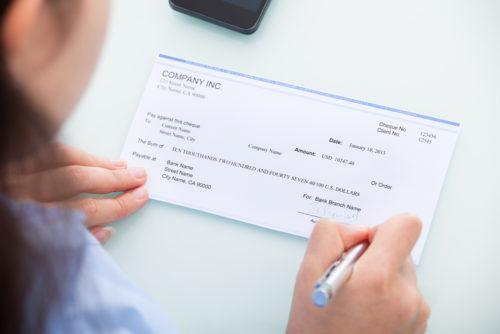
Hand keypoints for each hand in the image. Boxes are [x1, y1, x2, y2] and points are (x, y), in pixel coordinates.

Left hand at [1, 142, 148, 243]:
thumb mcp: (36, 256)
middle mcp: (18, 197)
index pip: (86, 212)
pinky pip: (49, 150)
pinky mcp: (11, 163)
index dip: (120, 204)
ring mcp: (11, 175)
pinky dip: (77, 153)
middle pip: (78, 180)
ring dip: (100, 162)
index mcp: (27, 226)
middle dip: (116, 180)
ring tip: (123, 166)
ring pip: (65, 158)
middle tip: (139, 178)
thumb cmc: (9, 245)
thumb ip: (73, 244)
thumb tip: (106, 229)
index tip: (140, 198)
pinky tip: (93, 158)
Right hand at [286, 215, 429, 333]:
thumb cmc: (317, 331)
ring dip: (381, 278)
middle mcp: (405, 297)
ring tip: (357, 301)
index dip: (382, 228)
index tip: (365, 243)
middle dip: (376, 256)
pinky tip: (366, 314)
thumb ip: (329, 235)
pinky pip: (407, 295)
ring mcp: (416, 314)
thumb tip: (357, 229)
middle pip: (402, 250)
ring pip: (402, 273)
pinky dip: (388, 298)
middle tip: (352, 279)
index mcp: (378, 279)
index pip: (406, 225)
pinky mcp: (419, 326)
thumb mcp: (306, 274)